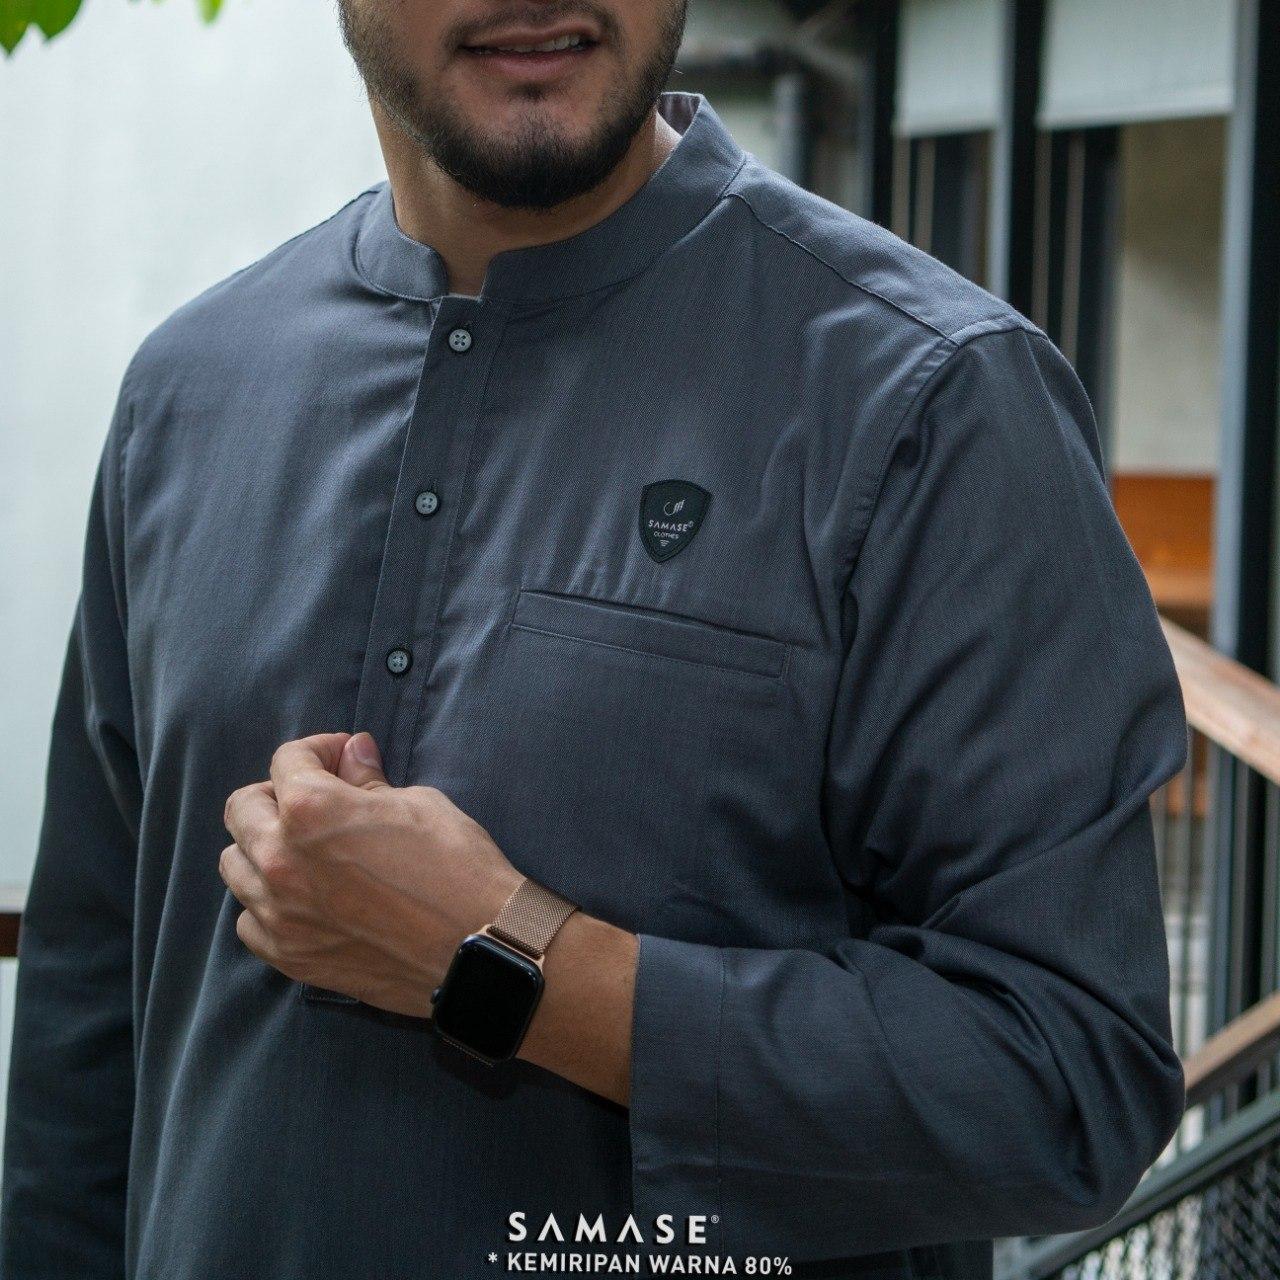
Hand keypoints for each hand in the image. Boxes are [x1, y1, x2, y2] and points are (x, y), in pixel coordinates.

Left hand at [219, 731, 522, 1014]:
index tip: (342, 757)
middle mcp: (280, 860)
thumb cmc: (457, 867)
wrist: (478, 949)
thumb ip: (368, 780)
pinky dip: (268, 903)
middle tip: (319, 799)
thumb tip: (351, 753)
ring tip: (306, 851)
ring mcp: (279, 913)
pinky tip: (305, 897)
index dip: (319, 750)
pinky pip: (250, 919)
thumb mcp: (418, 805)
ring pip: (236, 865)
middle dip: (278, 793)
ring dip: (264, 847)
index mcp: (311, 810)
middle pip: (242, 808)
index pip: (287, 760)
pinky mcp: (288, 955)